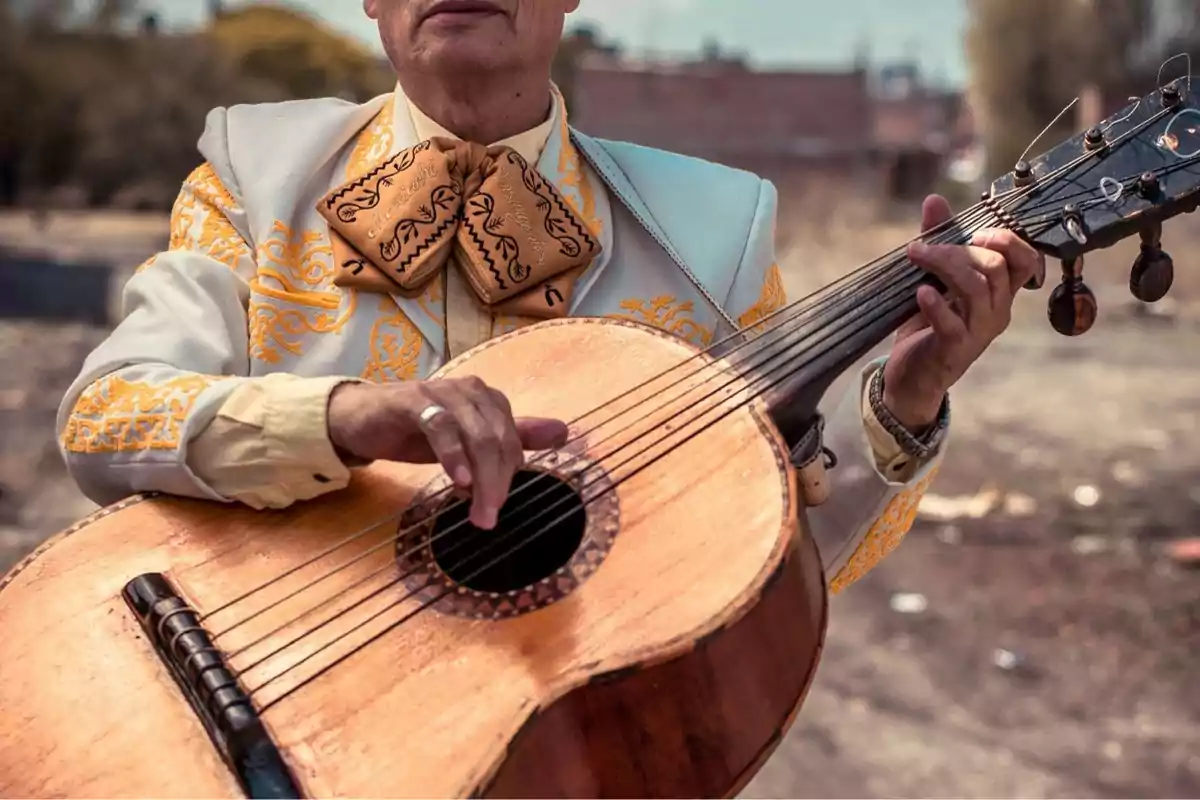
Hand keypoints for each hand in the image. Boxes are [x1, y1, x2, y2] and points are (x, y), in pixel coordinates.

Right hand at [327, 378, 568, 528]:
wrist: (361, 419)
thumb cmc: (417, 430)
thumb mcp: (467, 441)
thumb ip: (513, 437)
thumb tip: (563, 432)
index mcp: (489, 400)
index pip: (512, 442)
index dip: (509, 478)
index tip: (496, 510)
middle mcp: (471, 391)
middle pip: (498, 440)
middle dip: (498, 483)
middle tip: (488, 519)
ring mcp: (443, 393)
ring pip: (476, 436)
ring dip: (481, 478)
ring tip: (477, 511)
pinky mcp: (414, 400)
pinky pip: (441, 427)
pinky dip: (453, 455)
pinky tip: (458, 481)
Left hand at [884, 195, 1045, 429]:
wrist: (911, 375)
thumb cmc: (927, 323)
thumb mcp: (934, 277)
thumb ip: (939, 239)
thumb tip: (934, 199)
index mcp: (999, 292)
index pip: (1027, 260)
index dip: (1008, 240)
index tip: (977, 231)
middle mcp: (997, 311)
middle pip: (996, 267)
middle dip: (959, 248)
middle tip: (923, 247)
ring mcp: (978, 332)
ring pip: (977, 289)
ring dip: (945, 265)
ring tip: (917, 257)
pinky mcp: (953, 350)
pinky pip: (952, 323)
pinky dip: (936, 305)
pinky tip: (921, 292)